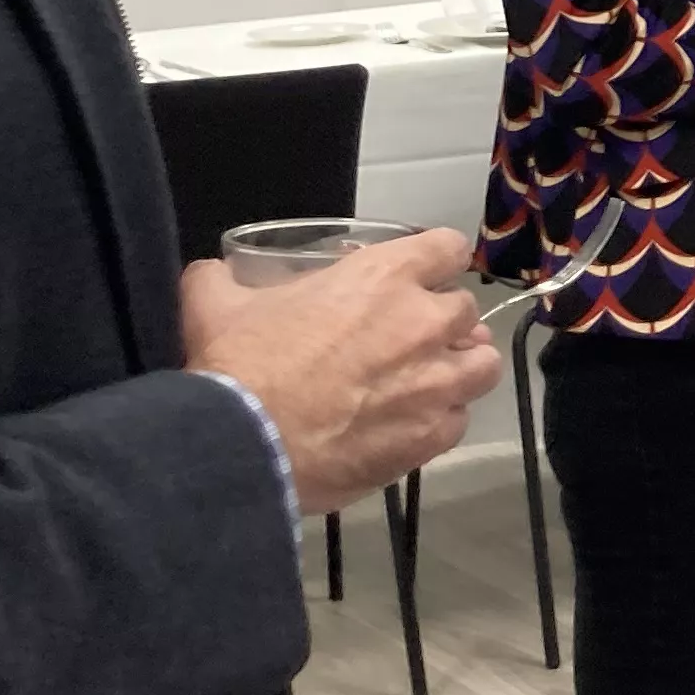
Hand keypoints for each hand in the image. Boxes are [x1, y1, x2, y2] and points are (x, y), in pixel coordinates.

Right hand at [181, 230, 499, 516]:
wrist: (239, 447)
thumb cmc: (235, 366)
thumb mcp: (217, 304)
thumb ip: (223, 280)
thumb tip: (212, 274)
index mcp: (383, 276)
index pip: (448, 247)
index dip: (436, 261)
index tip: (421, 276)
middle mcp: (424, 323)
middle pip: (466, 311)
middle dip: (442, 322)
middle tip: (407, 340)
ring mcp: (436, 383)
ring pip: (482, 364)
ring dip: (460, 367)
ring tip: (428, 381)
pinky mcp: (431, 437)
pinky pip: (459, 420)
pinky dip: (440, 419)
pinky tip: (409, 425)